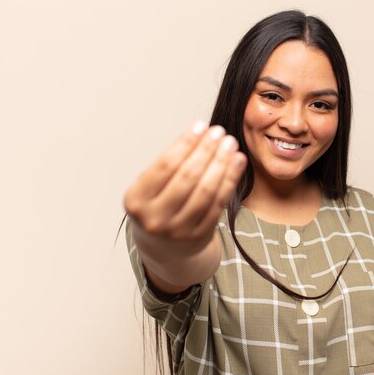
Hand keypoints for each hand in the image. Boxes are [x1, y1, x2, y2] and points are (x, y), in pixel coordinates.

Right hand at [124, 121, 246, 249]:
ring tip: (230, 144)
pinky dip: (230, 180)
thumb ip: (170, 165)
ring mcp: (178, 230)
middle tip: (219, 132)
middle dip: (206, 151)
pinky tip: (237, 162)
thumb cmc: (158, 206)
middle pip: (187, 178)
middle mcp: (155, 219)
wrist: (164, 249)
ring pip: (205, 191)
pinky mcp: (199, 236)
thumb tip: (201, 133)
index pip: (165, 166)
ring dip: (221, 164)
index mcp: (136, 201)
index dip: (185, 143)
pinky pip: (218, 203)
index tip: (200, 125)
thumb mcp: (151, 188)